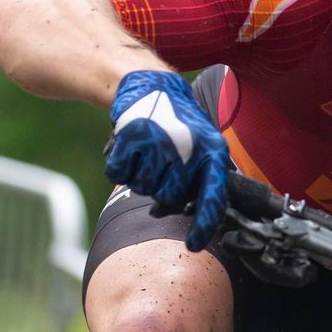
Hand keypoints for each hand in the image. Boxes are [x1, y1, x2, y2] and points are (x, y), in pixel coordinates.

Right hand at [104, 68, 230, 250]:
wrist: (152, 86)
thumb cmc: (180, 124)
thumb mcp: (204, 145)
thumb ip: (203, 178)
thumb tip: (198, 219)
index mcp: (212, 152)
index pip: (212, 197)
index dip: (204, 225)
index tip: (193, 245)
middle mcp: (188, 148)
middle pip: (168, 197)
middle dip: (161, 187)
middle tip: (162, 164)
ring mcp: (159, 142)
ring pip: (143, 188)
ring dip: (141, 175)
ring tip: (149, 152)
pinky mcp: (131, 136)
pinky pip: (118, 175)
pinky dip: (120, 166)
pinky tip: (132, 149)